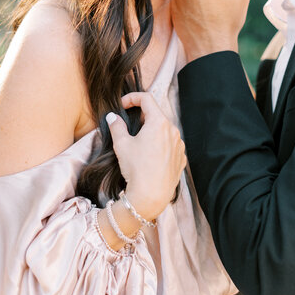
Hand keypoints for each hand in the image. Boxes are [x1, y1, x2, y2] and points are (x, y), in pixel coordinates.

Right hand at [106, 92, 185, 220]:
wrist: (151, 196)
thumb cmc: (136, 168)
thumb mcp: (121, 144)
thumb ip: (116, 126)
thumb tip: (113, 117)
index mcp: (159, 122)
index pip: (146, 99)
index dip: (132, 98)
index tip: (122, 105)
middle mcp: (173, 130)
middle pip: (156, 115)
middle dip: (141, 116)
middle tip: (128, 126)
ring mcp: (179, 145)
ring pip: (164, 130)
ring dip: (151, 131)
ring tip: (139, 144)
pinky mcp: (181, 158)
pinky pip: (170, 145)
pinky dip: (160, 145)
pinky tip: (149, 157)